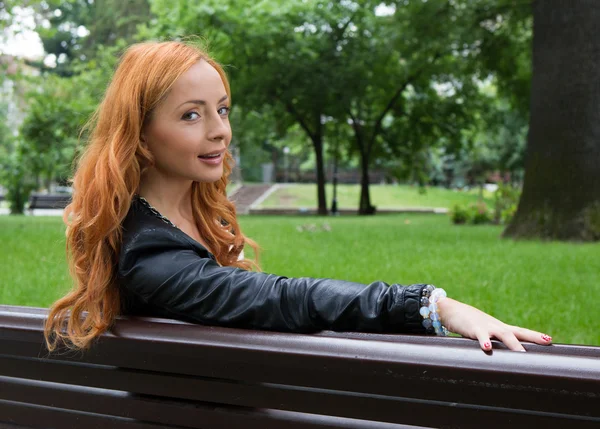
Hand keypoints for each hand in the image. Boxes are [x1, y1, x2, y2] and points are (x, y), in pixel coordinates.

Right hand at [437, 298, 552, 351]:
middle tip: (546, 342)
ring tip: (521, 352)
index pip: (521, 332)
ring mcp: (486, 327)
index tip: (550, 340)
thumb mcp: (483, 332)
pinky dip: (484, 342)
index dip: (535, 336)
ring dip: (513, 343)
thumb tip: (501, 358)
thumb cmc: (468, 324)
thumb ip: (492, 343)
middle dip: (532, 338)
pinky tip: (487, 348)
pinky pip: (480, 336)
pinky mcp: (474, 329)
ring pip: (503, 334)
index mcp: (500, 328)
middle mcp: (496, 326)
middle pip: (517, 333)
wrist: (451, 309)